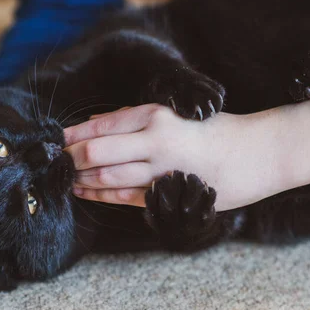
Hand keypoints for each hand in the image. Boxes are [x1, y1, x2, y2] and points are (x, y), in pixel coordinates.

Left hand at [65, 104, 271, 210]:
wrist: (256, 153)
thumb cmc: (217, 130)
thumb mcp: (177, 114)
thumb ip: (138, 120)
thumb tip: (98, 126)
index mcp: (155, 114)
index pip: (100, 125)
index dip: (73, 134)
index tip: (55, 141)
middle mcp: (154, 139)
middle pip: (95, 150)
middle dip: (70, 158)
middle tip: (53, 162)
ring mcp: (159, 168)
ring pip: (107, 175)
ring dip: (81, 177)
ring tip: (65, 178)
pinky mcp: (168, 192)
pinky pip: (125, 196)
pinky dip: (101, 194)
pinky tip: (86, 191)